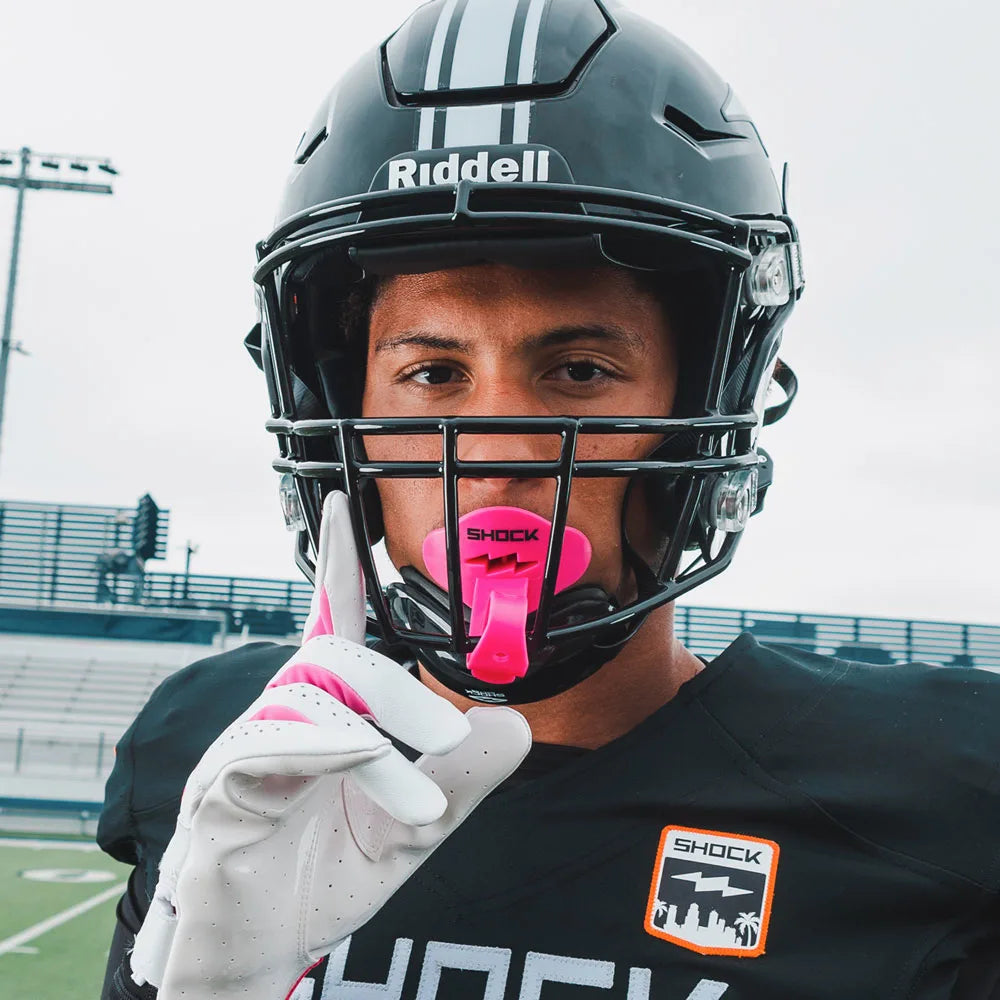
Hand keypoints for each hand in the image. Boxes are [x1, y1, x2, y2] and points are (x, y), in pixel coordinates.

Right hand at [130, 492, 531, 999]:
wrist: (268, 952)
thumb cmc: (326, 873)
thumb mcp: (414, 826)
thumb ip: (463, 777)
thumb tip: (517, 723)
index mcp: (325, 711)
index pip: (330, 620)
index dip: (337, 561)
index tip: (343, 500)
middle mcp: (281, 715)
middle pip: (334, 655)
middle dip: (399, 689)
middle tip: (450, 737)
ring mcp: (244, 750)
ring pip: (308, 699)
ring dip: (375, 741)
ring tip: (424, 808)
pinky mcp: (215, 793)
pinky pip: (262, 746)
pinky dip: (321, 749)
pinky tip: (361, 764)